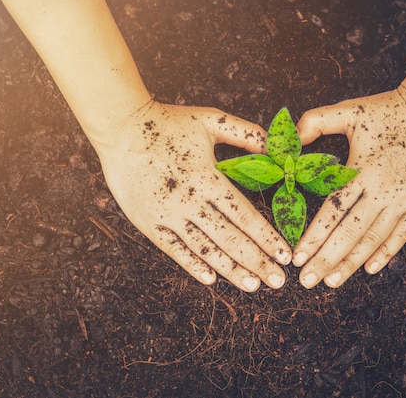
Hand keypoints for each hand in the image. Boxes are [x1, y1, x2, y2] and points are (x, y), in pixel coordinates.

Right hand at [93, 101, 290, 291]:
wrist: (121, 128)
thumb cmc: (168, 122)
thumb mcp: (211, 120)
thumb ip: (246, 134)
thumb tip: (276, 149)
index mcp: (209, 178)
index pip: (245, 215)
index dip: (267, 238)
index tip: (285, 255)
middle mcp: (191, 201)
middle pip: (230, 239)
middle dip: (257, 262)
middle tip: (278, 281)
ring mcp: (168, 214)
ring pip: (205, 249)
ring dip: (231, 270)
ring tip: (252, 285)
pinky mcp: (149, 222)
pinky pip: (174, 249)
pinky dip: (192, 265)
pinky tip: (211, 279)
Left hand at [293, 87, 405, 287]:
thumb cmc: (389, 109)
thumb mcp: (349, 110)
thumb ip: (316, 122)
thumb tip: (291, 139)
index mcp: (363, 169)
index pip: (333, 211)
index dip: (314, 236)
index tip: (298, 257)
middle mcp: (385, 189)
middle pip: (350, 233)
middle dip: (326, 260)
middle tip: (307, 281)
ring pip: (374, 239)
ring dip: (352, 263)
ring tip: (331, 281)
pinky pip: (402, 235)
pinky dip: (385, 253)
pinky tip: (368, 268)